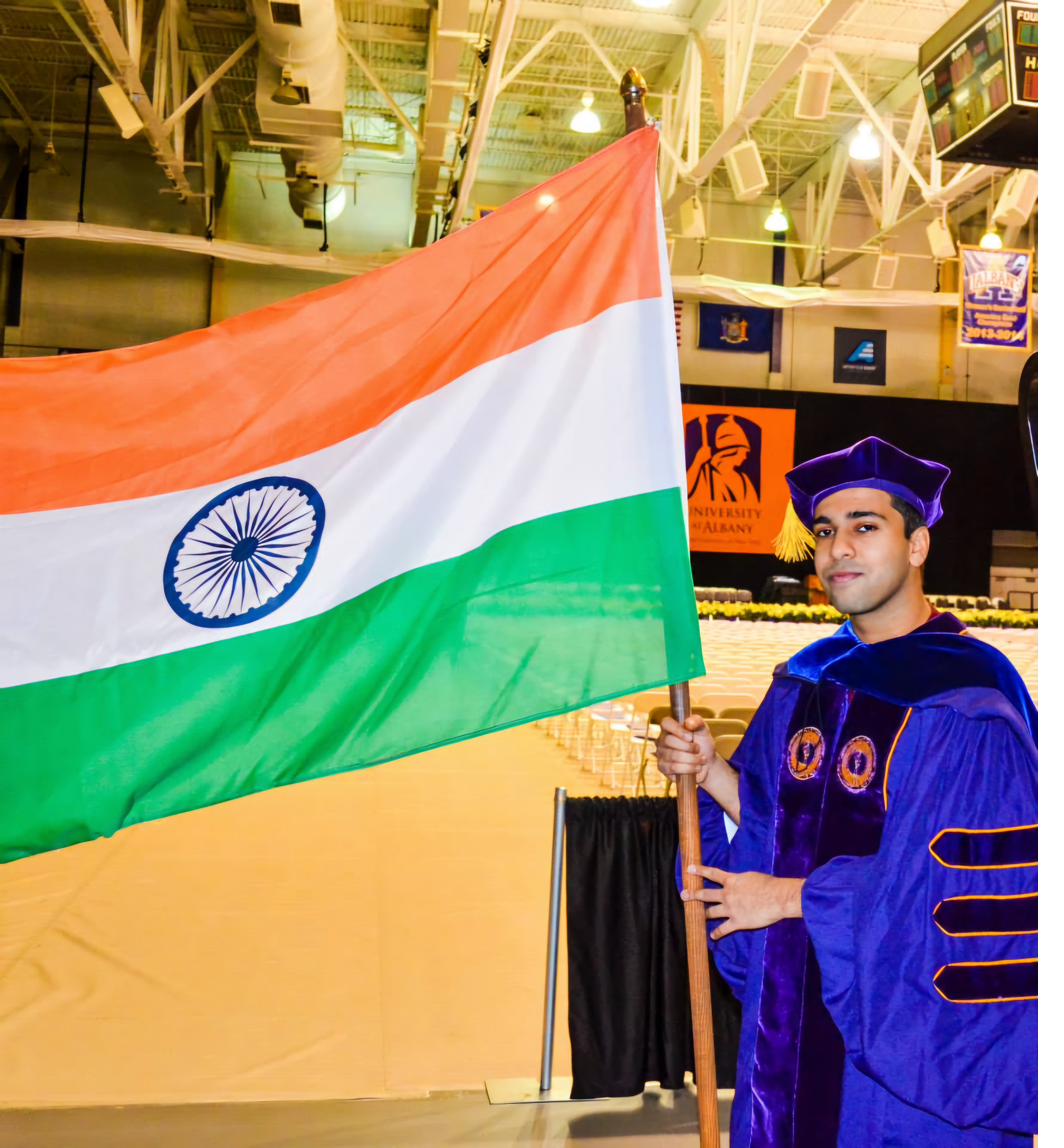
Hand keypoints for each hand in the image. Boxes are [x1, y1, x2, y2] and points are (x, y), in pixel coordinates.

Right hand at [653, 714, 716, 786]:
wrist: (707, 763)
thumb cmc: (703, 744)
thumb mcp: (703, 730)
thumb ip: (697, 721)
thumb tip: (688, 722)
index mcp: (670, 728)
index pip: (665, 723)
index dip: (677, 729)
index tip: (690, 737)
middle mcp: (662, 740)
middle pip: (669, 740)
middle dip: (688, 747)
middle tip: (698, 749)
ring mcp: (660, 754)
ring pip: (673, 756)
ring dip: (692, 759)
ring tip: (701, 759)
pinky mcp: (663, 768)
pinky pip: (674, 767)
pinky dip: (689, 768)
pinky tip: (696, 767)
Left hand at [681, 865, 803, 940]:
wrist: (777, 897)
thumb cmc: (768, 884)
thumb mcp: (751, 877)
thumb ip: (741, 880)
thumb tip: (739, 882)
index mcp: (731, 881)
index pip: (712, 873)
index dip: (699, 870)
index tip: (689, 869)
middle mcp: (727, 894)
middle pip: (706, 894)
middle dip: (693, 895)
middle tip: (684, 894)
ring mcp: (731, 909)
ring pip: (712, 912)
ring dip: (704, 914)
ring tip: (697, 916)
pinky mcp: (737, 922)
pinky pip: (724, 929)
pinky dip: (717, 933)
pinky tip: (712, 936)